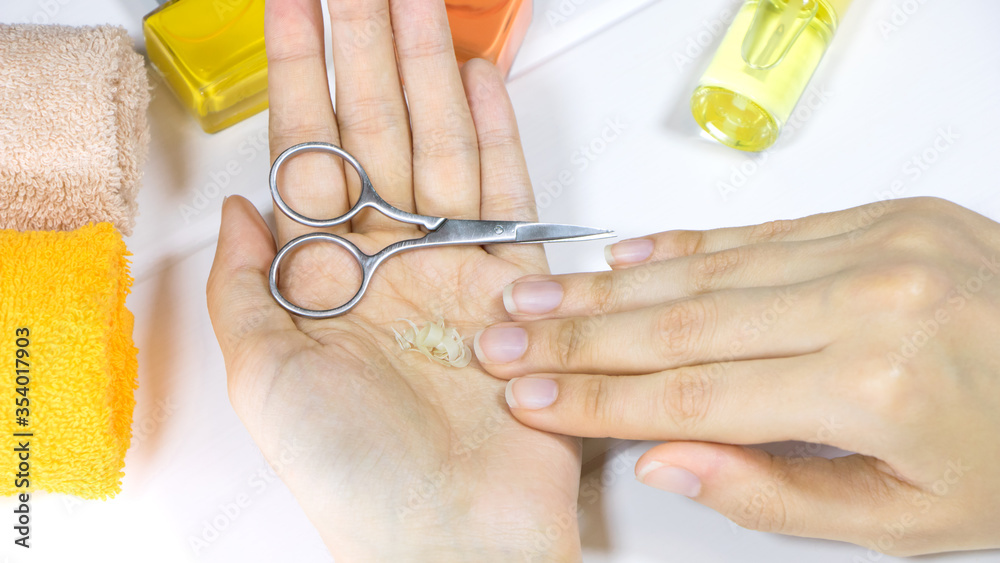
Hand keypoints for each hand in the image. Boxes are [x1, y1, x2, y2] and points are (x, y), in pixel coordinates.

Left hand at [207, 1, 580, 559]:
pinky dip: (496, 139)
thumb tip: (237, 206)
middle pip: (376, 136)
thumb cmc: (352, 472)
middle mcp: (389, 266)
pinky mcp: (514, 286)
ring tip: (423, 8)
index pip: (307, 156)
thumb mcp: (262, 377)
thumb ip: (244, 286)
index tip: (296, 11)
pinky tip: (481, 84)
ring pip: (440, 150)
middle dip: (369, 54)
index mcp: (324, 281)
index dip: (299, 78)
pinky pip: (506, 197)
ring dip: (431, 77)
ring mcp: (452, 269)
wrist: (452, 532)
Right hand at [474, 197, 999, 555]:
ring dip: (610, 288)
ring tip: (538, 295)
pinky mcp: (884, 215)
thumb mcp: (901, 520)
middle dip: (576, 336)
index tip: (530, 397)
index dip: (596, 399)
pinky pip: (759, 230)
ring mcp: (877, 244)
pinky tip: (622, 258)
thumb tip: (659, 457)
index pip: (693, 396)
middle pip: (682, 324)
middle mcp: (869, 300)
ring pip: (708, 271)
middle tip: (502, 337)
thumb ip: (771, 491)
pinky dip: (683, 247)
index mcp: (873, 386)